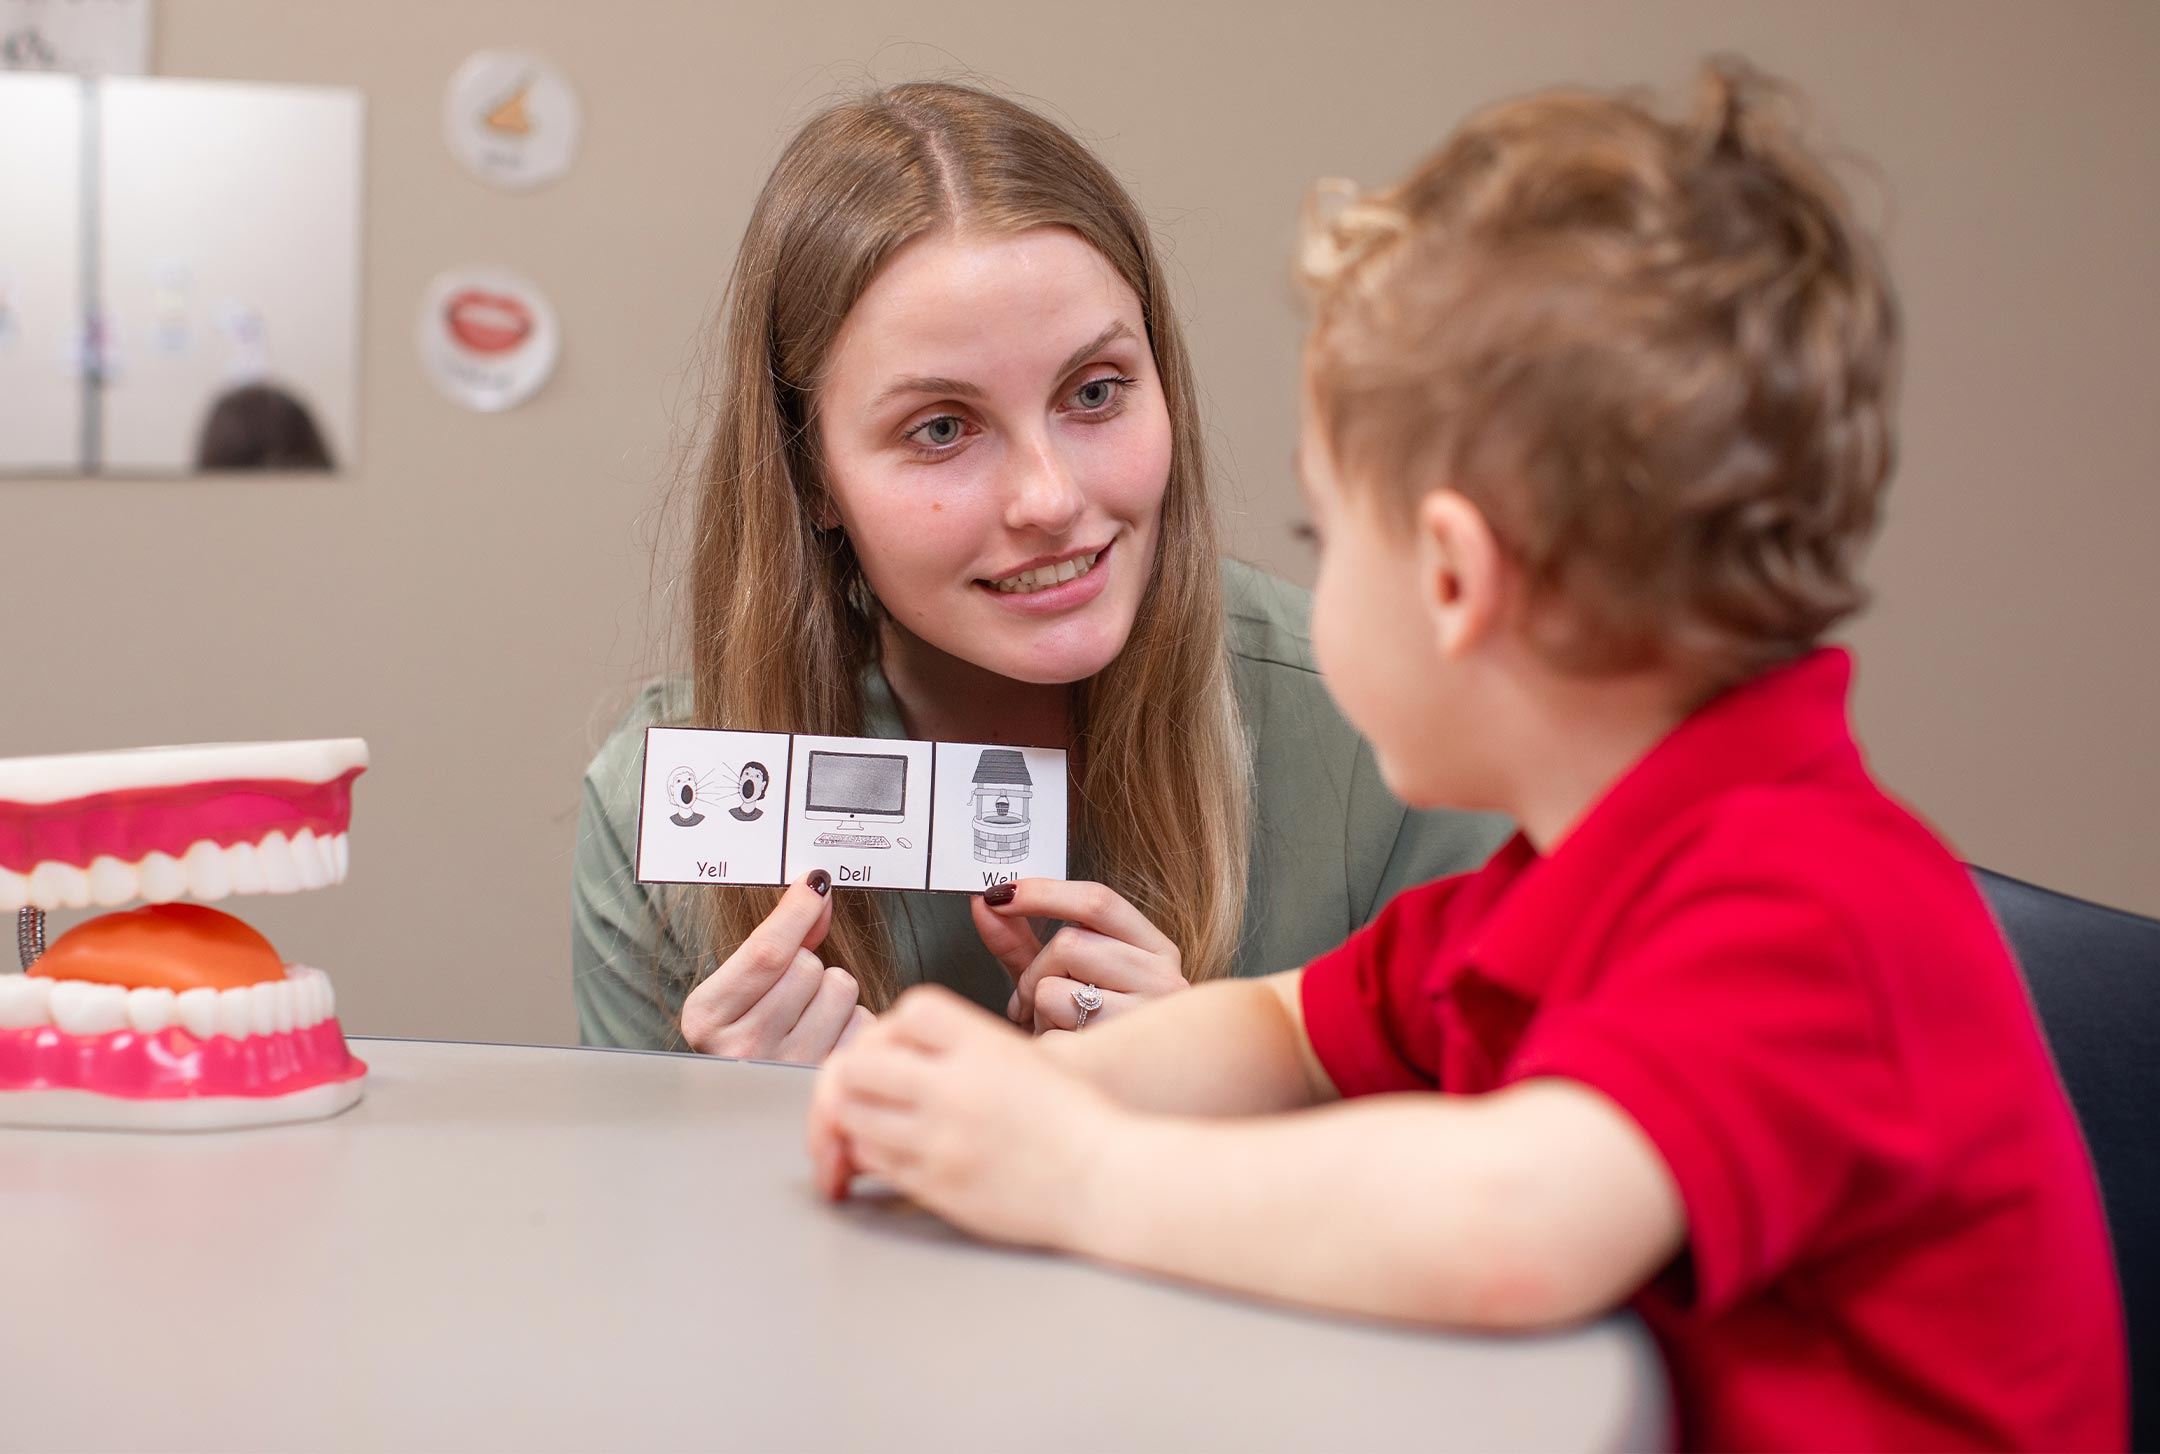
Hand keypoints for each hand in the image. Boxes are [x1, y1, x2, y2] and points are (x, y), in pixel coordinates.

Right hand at [679, 870, 873, 1064]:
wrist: (747, 1104)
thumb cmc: (744, 1036)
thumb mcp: (738, 989)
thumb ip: (777, 938)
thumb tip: (816, 891)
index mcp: (707, 1018)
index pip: (767, 952)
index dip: (796, 912)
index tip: (815, 883)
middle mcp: (742, 1049)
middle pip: (808, 967)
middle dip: (808, 966)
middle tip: (791, 992)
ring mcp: (786, 1070)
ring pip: (840, 990)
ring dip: (833, 994)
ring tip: (809, 1016)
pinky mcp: (826, 1081)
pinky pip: (863, 1022)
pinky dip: (852, 1023)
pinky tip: (828, 1038)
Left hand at [810, 985, 1118, 1248]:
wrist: (1108, 1181)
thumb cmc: (1076, 1121)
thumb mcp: (1024, 1057)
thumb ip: (964, 1048)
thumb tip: (898, 1055)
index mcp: (986, 1045)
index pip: (906, 1013)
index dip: (893, 1027)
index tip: (897, 1047)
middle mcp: (957, 1088)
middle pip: (858, 1065)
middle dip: (853, 1075)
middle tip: (862, 1090)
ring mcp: (943, 1140)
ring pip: (855, 1119)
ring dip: (854, 1119)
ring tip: (874, 1124)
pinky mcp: (938, 1186)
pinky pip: (876, 1165)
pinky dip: (870, 1158)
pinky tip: (889, 1156)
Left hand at [972, 879, 1186, 1033]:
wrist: (1117, 1094)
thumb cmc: (1091, 1030)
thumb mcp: (1061, 978)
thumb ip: (1022, 940)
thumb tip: (984, 902)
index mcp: (1154, 949)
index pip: (1098, 902)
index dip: (1042, 892)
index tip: (998, 895)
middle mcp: (1163, 977)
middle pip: (1069, 944)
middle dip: (1034, 972)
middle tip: (1030, 999)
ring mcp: (1146, 1018)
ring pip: (1055, 988)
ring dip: (1038, 1009)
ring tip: (1054, 1026)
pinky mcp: (1121, 1054)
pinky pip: (1053, 1030)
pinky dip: (1043, 1038)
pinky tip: (1063, 1049)